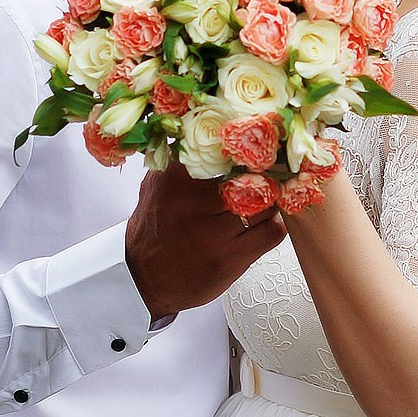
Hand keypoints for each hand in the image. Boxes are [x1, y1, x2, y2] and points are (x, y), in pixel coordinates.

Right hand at [125, 161, 283, 317]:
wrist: (142, 279)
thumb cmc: (153, 231)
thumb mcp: (156, 187)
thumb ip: (180, 161)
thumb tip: (216, 136)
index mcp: (173, 178)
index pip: (222, 151)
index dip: (243, 151)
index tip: (254, 152)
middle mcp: (192, 203)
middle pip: (249, 177)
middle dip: (261, 178)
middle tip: (266, 179)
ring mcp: (211, 233)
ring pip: (264, 205)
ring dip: (269, 204)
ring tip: (262, 205)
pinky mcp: (228, 259)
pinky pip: (271, 233)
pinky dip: (274, 226)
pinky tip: (264, 226)